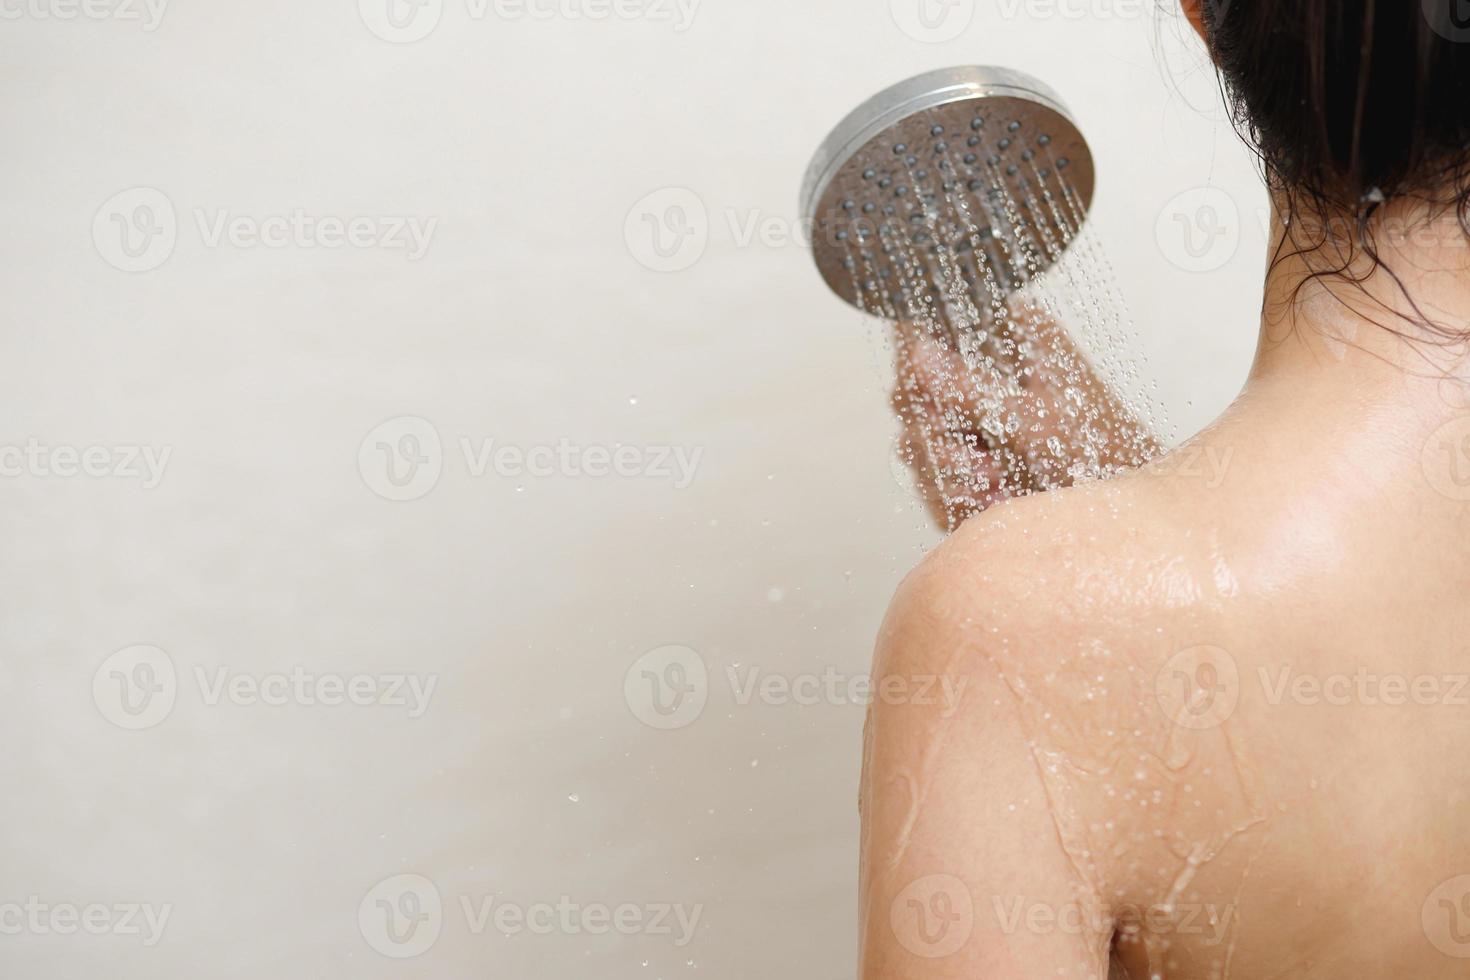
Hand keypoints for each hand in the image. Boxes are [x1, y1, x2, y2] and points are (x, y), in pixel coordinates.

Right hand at [891, 304, 1158, 531]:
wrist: (1122, 514)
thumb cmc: (1106, 452)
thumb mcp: (1039, 420)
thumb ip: (975, 390)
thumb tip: (919, 355)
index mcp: (1011, 339)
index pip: (932, 329)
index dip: (918, 364)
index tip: (931, 399)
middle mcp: (987, 376)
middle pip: (911, 395)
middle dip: (939, 437)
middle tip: (980, 459)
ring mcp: (975, 422)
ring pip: (916, 444)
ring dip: (952, 474)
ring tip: (996, 483)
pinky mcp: (969, 464)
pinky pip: (933, 481)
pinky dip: (959, 498)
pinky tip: (992, 500)